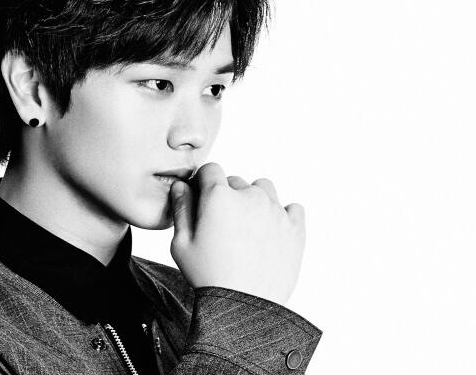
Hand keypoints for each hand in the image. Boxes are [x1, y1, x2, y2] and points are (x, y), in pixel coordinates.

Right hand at [169, 162, 305, 304]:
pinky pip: (292, 208)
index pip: (210, 169)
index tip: (202, 199)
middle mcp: (250, 196)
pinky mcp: (295, 227)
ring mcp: (275, 210)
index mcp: (219, 196)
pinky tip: (270, 231)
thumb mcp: (181, 243)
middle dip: (226, 195)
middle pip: (235, 181)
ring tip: (247, 226)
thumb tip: (181, 186)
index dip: (203, 183)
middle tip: (221, 225)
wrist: (245, 307)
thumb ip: (180, 208)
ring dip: (254, 199)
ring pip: (263, 189)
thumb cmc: (209, 277)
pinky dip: (282, 215)